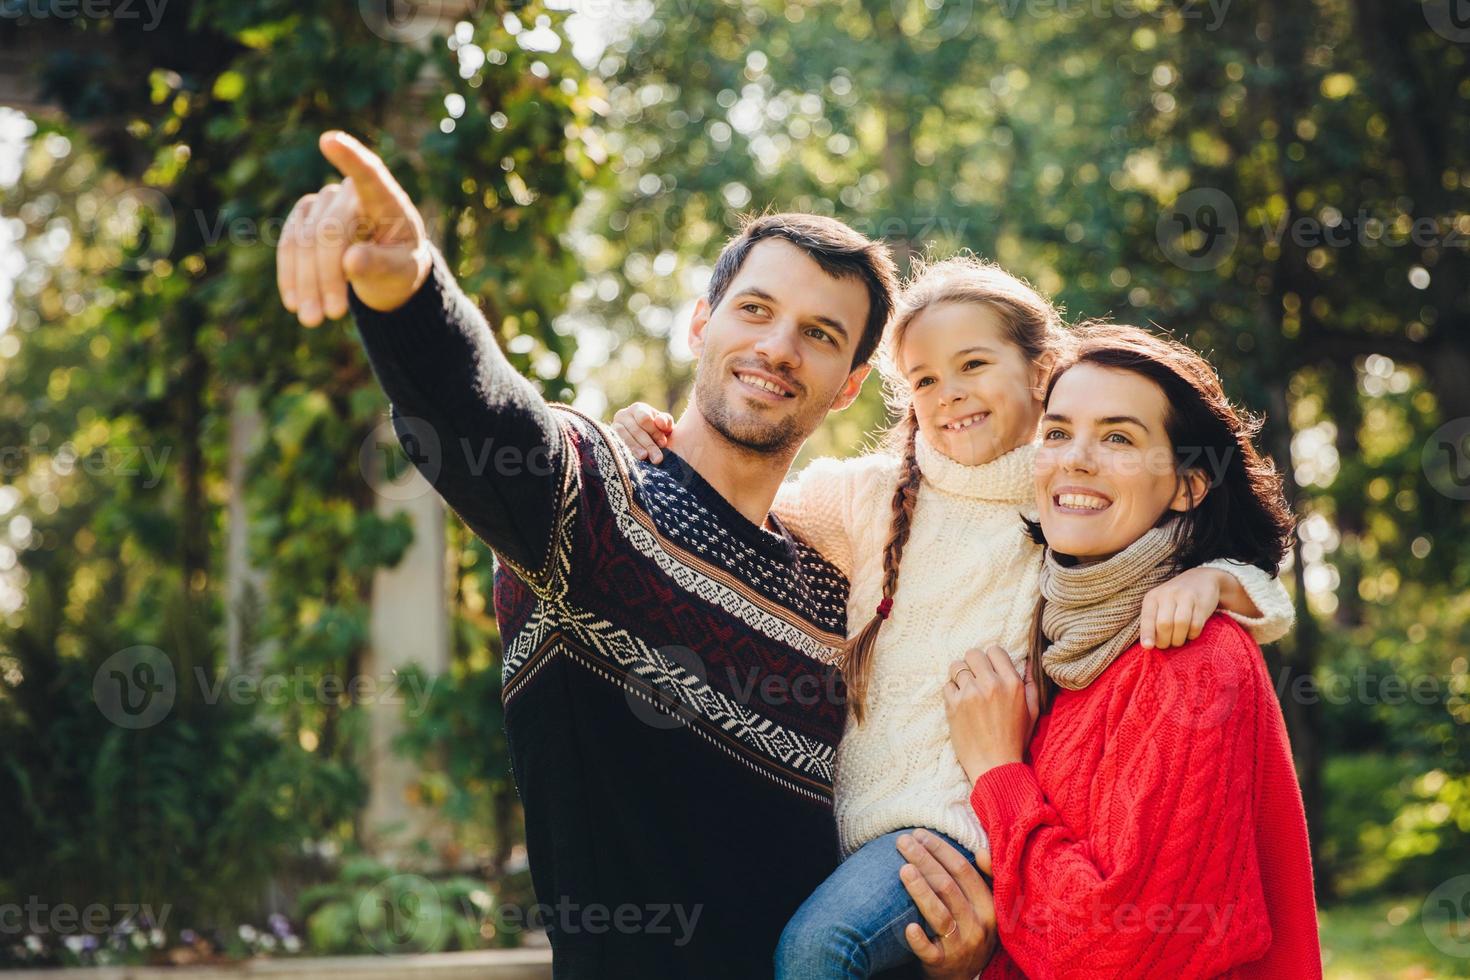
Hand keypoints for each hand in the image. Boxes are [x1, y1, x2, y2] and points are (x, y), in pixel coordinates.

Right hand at [277, 130, 432, 325]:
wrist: (388, 271)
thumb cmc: (402, 266)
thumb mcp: (404, 272)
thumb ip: (382, 265)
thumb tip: (350, 261)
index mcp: (386, 200)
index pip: (369, 174)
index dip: (349, 159)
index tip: (330, 141)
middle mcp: (351, 194)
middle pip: (329, 231)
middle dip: (326, 276)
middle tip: (330, 316)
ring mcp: (324, 203)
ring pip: (303, 240)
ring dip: (304, 283)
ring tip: (312, 320)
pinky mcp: (303, 218)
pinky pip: (288, 245)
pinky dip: (290, 276)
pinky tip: (294, 303)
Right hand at [610, 402, 673, 462]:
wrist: (644, 442)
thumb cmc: (657, 432)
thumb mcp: (665, 426)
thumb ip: (666, 422)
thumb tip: (659, 422)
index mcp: (638, 409)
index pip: (644, 419)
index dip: (654, 431)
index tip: (663, 444)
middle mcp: (623, 415)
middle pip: (635, 429)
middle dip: (648, 444)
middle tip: (657, 458)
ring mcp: (614, 426)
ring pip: (624, 436)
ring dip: (635, 448)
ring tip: (644, 458)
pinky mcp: (607, 438)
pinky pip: (614, 443)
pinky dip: (624, 450)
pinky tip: (632, 459)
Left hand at [896, 829, 997, 978]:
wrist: (962, 975)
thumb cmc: (968, 929)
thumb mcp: (983, 906)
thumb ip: (985, 878)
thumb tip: (981, 850)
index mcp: (988, 906)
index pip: (963, 870)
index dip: (940, 849)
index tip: (919, 834)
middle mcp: (977, 926)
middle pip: (948, 886)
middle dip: (924, 860)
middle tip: (903, 842)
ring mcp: (960, 946)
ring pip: (940, 915)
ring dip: (921, 890)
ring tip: (903, 870)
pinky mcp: (942, 964)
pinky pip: (930, 952)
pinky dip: (919, 940)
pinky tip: (908, 926)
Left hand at [943, 645, 1036, 784]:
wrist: (995, 766)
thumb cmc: (1015, 740)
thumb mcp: (1032, 711)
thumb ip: (1030, 684)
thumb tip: (1027, 661)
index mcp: (1012, 683)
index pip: (995, 650)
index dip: (991, 659)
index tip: (989, 670)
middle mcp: (991, 684)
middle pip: (973, 654)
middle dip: (973, 664)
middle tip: (975, 678)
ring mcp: (970, 694)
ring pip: (956, 667)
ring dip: (960, 676)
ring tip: (966, 691)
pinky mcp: (953, 705)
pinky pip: (946, 685)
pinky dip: (951, 692)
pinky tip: (960, 704)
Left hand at [1140, 566, 1227, 649]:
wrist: (1203, 579)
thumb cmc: (1175, 599)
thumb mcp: (1159, 605)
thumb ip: (1152, 621)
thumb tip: (1148, 646)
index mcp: (1152, 597)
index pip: (1147, 617)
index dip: (1147, 633)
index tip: (1148, 647)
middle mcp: (1168, 594)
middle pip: (1164, 623)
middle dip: (1164, 640)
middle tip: (1166, 645)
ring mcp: (1186, 596)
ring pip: (1180, 624)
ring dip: (1178, 639)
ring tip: (1178, 641)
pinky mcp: (1202, 603)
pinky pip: (1196, 625)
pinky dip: (1192, 634)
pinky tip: (1190, 633)